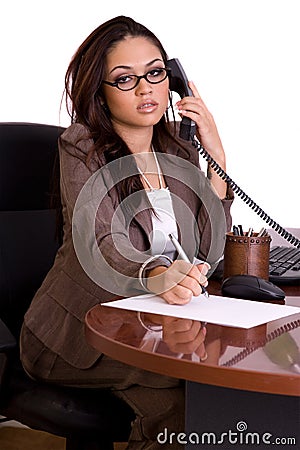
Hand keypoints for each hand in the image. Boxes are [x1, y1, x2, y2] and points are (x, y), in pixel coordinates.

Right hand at [146, 260, 207, 304]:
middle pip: (192, 283)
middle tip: (197, 289)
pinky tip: (182, 295)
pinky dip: (184, 300)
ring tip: (189, 292)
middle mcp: (171, 274)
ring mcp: (168, 285)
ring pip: (187, 294)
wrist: (157, 277)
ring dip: (191, 294)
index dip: (201, 278)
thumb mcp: (185, 267)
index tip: (202, 281)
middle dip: (198, 289)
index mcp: (178, 265)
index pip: (194, 271)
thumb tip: (205, 268)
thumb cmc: (174, 273)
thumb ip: (197, 268)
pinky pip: (181, 301)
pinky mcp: (166, 295)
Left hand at [162, 316, 206, 358]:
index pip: (190, 348)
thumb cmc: (178, 325)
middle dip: (197, 328)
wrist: (168, 314)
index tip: (202, 331)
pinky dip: (188, 317)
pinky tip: (185, 316)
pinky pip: (182, 320)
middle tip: (197, 323)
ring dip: (193, 321)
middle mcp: (170, 340)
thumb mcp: (188, 337)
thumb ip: (196, 345)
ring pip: (187, 327)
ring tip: (191, 319)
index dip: (199, 339)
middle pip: (190, 337)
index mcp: (175, 347)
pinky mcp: (167, 321)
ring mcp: (167, 330)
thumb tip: (203, 355)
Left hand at [176, 81, 227, 198]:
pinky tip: (183, 113)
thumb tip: (182, 113)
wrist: (214, 151)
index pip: (200, 99)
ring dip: (186, 105)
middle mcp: (207, 115)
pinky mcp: (205, 127)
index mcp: (206, 114)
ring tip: (178, 107)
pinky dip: (189, 113)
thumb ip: (191, 120)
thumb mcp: (197, 128)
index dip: (195, 90)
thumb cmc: (207, 140)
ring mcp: (207, 120)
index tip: (189, 82)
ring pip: (197, 107)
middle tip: (177, 103)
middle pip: (197, 101)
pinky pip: (196, 116)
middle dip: (186, 99)